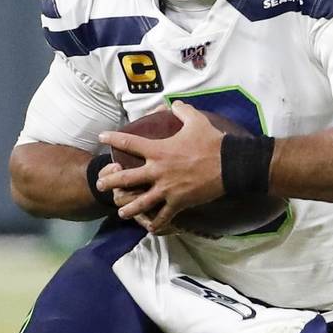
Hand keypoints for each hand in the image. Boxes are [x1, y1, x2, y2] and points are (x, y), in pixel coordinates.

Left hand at [97, 101, 224, 234]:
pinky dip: (156, 223)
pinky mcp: (179, 202)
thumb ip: (182, 111)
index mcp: (159, 150)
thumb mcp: (197, 120)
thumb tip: (174, 104)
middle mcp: (158, 171)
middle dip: (110, 181)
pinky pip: (164, 216)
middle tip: (100, 184)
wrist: (231, 165)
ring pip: (140, 202)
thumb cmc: (213, 142)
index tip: (101, 138)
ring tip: (121, 211)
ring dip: (128, 208)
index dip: (113, 139)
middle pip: (126, 178)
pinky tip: (150, 228)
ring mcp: (167, 189)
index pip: (129, 143)